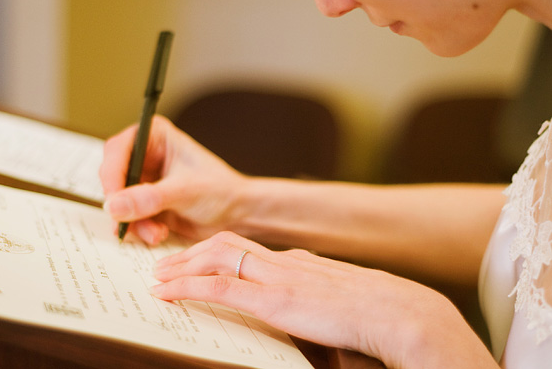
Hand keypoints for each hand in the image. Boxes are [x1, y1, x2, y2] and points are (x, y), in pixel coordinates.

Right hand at [100, 116, 245, 244]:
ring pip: (116, 201)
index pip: (118, 150)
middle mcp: (145, 156)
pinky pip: (126, 217)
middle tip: (127, 221)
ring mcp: (142, 181)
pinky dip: (138, 229)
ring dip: (131, 221)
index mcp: (155, 136)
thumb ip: (148, 198)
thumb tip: (114, 205)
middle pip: (111, 176)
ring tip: (155, 232)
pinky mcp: (143, 203)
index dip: (112, 174)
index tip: (113, 199)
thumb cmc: (220, 191)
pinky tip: (158, 233)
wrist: (237, 215)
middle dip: (121, 203)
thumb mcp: (184, 191)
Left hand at [151, 231, 496, 368]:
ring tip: (159, 277)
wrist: (399, 312)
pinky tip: (167, 293)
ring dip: (182, 265)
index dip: (215, 254)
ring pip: (215, 256)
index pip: (246, 249)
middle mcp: (283, 260)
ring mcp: (276, 276)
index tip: (197, 262)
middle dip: (190, 253)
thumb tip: (304, 314)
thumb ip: (314, 301)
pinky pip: (218, 287)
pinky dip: (187, 286)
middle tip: (165, 265)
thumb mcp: (338, 301)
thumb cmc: (376, 314)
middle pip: (224, 243)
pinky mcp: (273, 299)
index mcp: (298, 262)